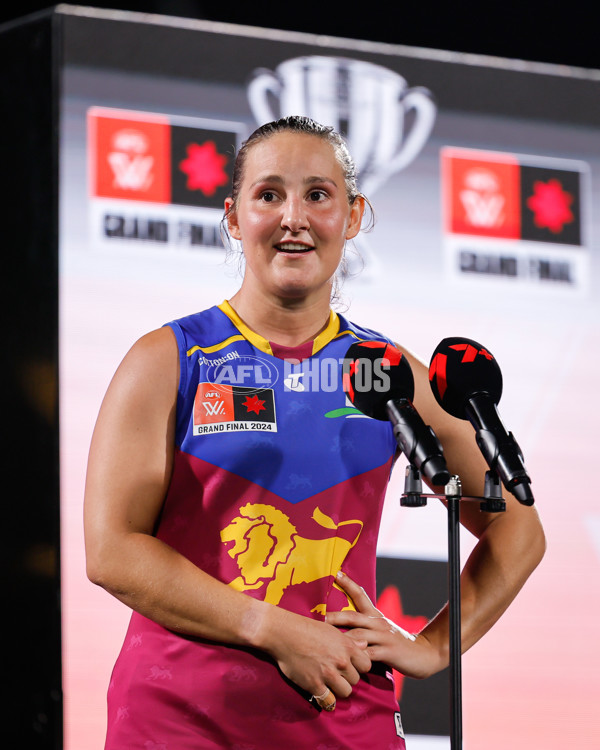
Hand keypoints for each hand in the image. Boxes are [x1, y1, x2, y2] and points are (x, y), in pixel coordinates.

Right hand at [259, 604, 371, 707]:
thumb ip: (349, 641)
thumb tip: (364, 645)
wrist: (284, 632)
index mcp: (347, 646)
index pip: (366, 665)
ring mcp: (328, 674)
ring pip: (346, 692)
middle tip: (335, 673)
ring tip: (329, 683)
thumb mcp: (332, 630)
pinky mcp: (314, 685)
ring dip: (338, 689)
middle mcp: (341, 661)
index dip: (358, 667)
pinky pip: (329, 701)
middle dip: (347, 678)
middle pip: (355, 680)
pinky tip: (321, 693)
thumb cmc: (306, 628)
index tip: (349, 666)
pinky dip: (326, 700)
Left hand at [325, 571, 442, 679]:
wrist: (424, 653)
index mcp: (376, 616)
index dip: (349, 584)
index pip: (361, 595)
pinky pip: (368, 654)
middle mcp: (378, 623)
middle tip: (321, 618)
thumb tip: (343, 625)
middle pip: (353, 616)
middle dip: (336, 617)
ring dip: (343, 638)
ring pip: (358, 635)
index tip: (337, 573)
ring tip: (327, 641)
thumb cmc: (397, 643)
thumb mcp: (382, 630)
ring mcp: (383, 637)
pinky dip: (357, 657)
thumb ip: (365, 627)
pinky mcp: (388, 652)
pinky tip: (347, 661)